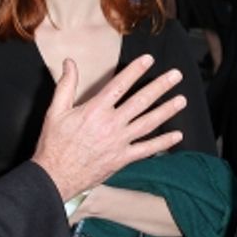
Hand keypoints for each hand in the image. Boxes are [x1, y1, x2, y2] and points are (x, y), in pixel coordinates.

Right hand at [32, 54, 185, 201]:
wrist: (55, 177)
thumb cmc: (54, 144)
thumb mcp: (55, 111)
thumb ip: (66, 85)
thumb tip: (69, 62)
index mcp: (95, 110)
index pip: (120, 85)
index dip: (135, 70)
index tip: (149, 59)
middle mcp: (111, 124)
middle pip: (141, 101)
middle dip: (160, 86)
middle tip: (176, 75)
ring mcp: (119, 142)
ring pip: (148, 123)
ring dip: (166, 110)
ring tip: (182, 100)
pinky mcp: (122, 158)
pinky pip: (147, 149)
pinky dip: (163, 142)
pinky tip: (177, 135)